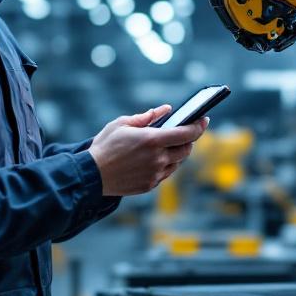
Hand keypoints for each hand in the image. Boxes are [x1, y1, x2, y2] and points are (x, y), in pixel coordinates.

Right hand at [88, 105, 208, 195]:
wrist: (91, 175)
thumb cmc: (105, 145)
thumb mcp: (122, 124)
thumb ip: (146, 116)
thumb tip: (166, 110)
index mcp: (152, 140)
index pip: (186, 134)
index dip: (199, 127)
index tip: (204, 120)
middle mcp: (157, 159)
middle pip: (186, 150)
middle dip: (190, 140)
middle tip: (186, 132)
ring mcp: (155, 174)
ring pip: (177, 163)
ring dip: (178, 153)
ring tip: (171, 145)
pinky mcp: (149, 185)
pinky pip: (165, 174)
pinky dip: (166, 164)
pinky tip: (158, 158)